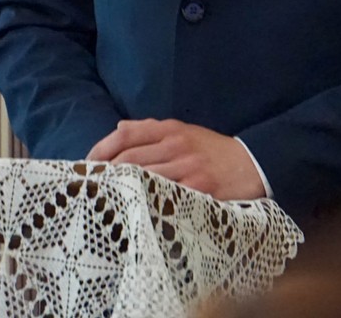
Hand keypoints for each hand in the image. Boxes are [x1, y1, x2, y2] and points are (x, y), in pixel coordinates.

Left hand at [85, 119, 265, 200]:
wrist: (252, 165)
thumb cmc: (213, 151)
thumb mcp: (185, 130)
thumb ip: (151, 129)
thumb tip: (118, 129)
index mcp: (171, 129)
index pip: (126, 135)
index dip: (101, 149)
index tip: (87, 164)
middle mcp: (176, 145)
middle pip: (128, 159)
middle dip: (105, 173)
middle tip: (89, 187)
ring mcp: (187, 169)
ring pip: (142, 178)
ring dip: (120, 189)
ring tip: (103, 200)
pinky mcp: (198, 190)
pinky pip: (164, 197)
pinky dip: (144, 202)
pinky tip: (132, 210)